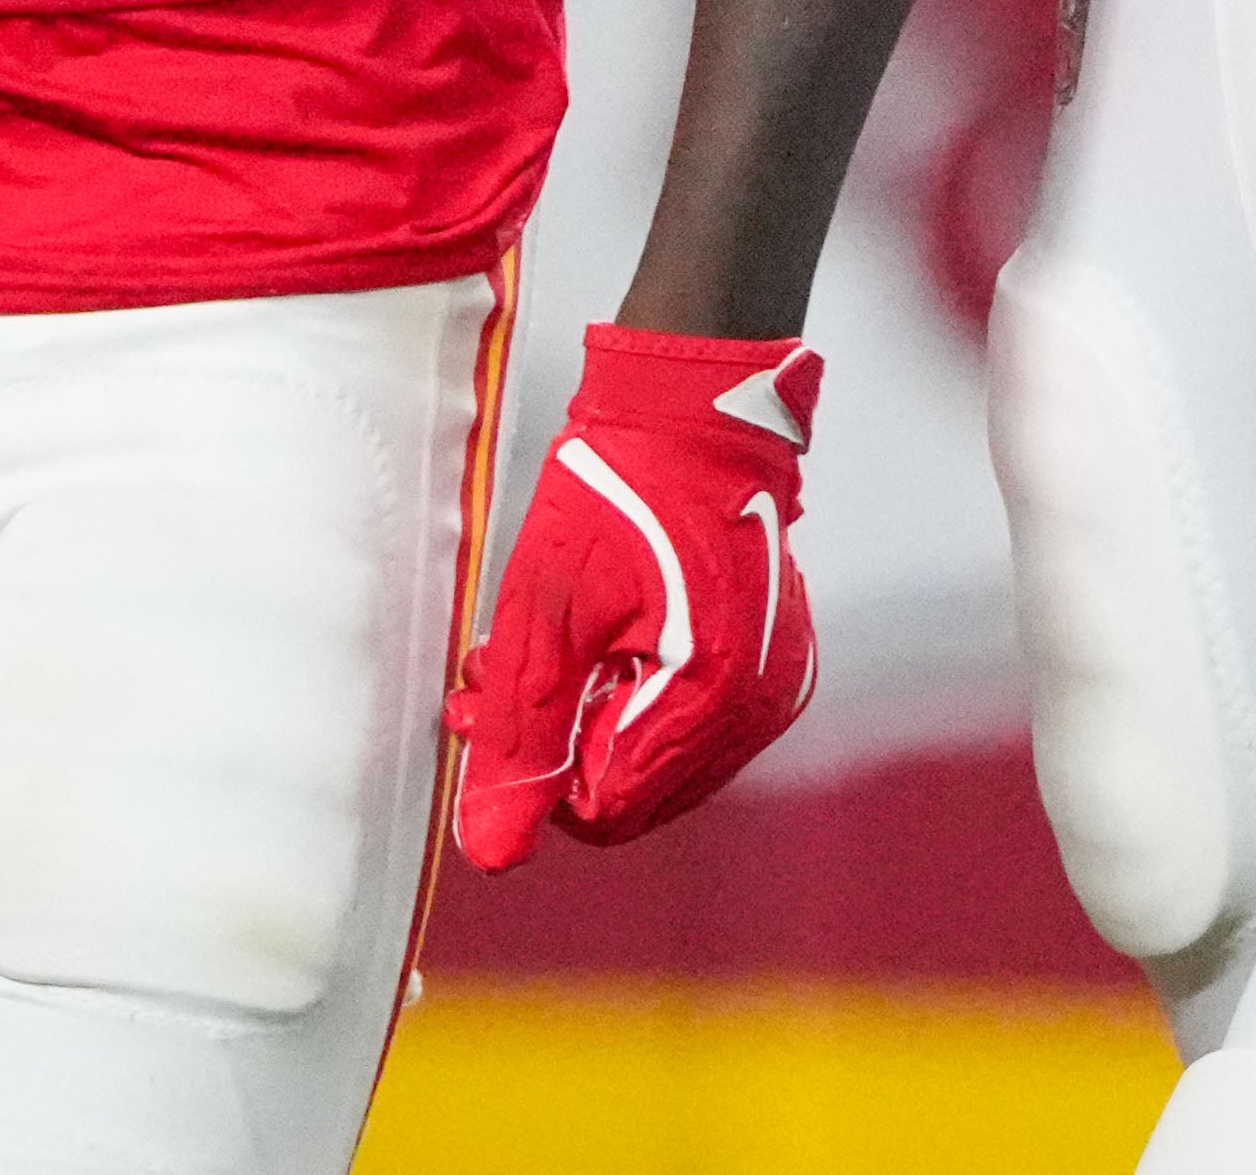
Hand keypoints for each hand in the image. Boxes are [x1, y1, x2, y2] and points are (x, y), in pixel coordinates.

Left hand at [447, 326, 822, 864]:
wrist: (692, 404)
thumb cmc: (619, 487)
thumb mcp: (547, 607)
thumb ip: (520, 732)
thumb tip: (493, 851)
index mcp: (709, 698)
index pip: (607, 809)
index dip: (535, 775)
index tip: (484, 713)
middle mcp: (756, 708)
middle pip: (634, 792)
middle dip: (557, 747)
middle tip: (490, 685)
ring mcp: (771, 683)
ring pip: (659, 758)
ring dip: (589, 721)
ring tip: (535, 655)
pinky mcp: (769, 657)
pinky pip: (691, 718)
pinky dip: (634, 696)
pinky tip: (593, 644)